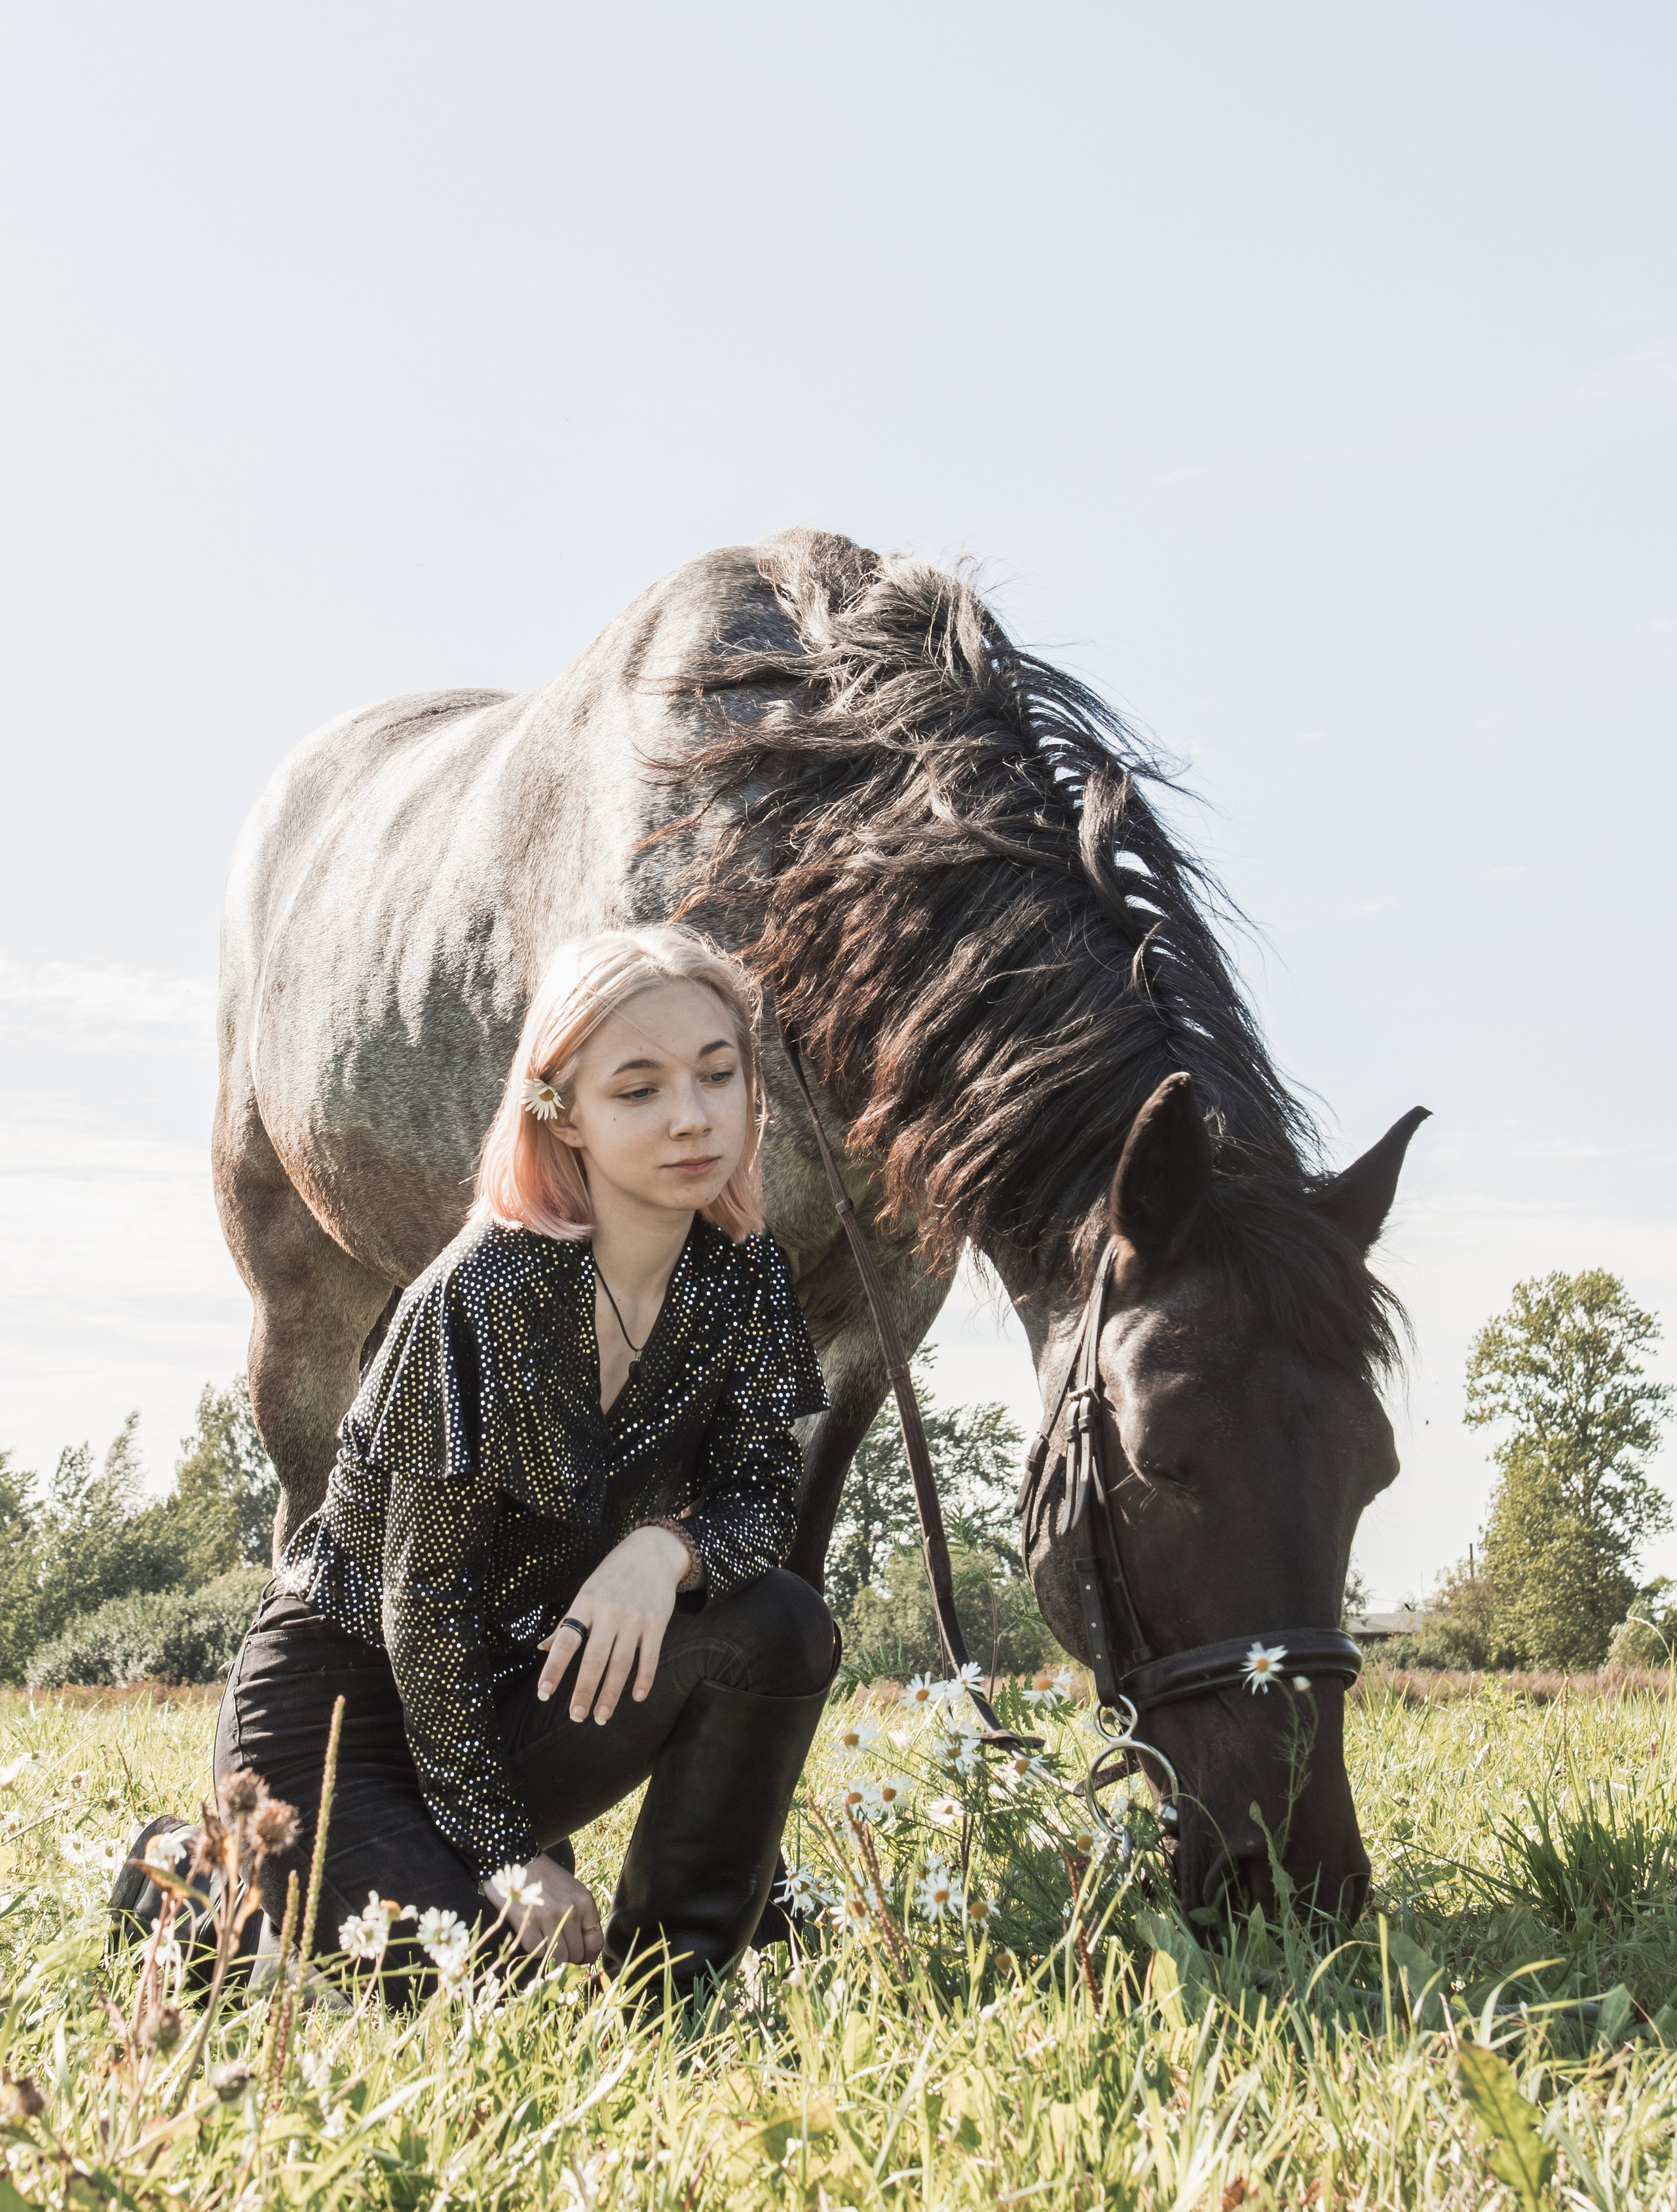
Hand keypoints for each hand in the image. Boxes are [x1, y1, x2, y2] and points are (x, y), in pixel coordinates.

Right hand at [478, 1851, 601, 1961]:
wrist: (515, 1859)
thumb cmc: (545, 1878)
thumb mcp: (571, 1890)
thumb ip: (580, 1916)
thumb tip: (583, 1951)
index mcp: (584, 1901)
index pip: (595, 1942)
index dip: (588, 1956)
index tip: (580, 1958)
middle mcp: (569, 1910)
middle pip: (576, 1953)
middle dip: (569, 1958)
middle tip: (560, 1952)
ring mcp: (548, 1918)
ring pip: (558, 1958)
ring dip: (553, 1958)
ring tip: (546, 1946)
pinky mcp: (528, 1925)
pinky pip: (537, 1953)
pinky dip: (536, 1952)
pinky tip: (533, 1938)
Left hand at [537, 1524, 690, 1722]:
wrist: (652, 1552)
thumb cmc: (613, 1575)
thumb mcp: (586, 1592)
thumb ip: (566, 1622)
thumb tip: (543, 1648)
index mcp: (586, 1604)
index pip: (565, 1641)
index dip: (554, 1668)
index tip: (544, 1693)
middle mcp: (609, 1612)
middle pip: (594, 1659)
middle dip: (584, 1690)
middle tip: (576, 1716)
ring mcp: (634, 1618)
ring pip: (621, 1663)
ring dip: (611, 1693)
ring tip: (601, 1716)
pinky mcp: (657, 1623)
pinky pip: (649, 1657)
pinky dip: (644, 1679)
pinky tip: (636, 1697)